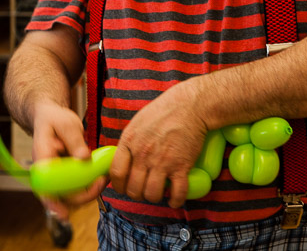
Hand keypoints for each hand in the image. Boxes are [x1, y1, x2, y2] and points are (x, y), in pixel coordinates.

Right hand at [32, 101, 107, 219]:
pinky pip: (77, 187)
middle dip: (84, 194)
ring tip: (105, 176)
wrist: (50, 118)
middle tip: (102, 180)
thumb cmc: (54, 119)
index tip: (63, 213)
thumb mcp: (65, 123)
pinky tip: (102, 176)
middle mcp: (47, 173)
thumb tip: (84, 158)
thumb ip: (75, 140)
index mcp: (42, 160)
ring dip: (90, 191)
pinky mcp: (66, 176)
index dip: (52, 203)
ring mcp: (56, 176)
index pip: (43, 187)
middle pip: (61, 196)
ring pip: (72, 195)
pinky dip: (91, 184)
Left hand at [109, 80, 208, 207]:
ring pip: (152, 194)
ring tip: (159, 191)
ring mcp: (162, 161)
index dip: (119, 186)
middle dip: (137, 194)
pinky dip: (176, 200)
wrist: (189, 106)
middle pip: (133, 189)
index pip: (116, 173)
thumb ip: (128, 143)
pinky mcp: (181, 166)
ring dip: (155, 197)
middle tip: (144, 190)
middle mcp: (143, 154)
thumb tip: (122, 160)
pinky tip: (175, 198)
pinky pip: (177, 193)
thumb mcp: (137, 123)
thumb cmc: (163, 111)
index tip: (124, 188)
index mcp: (129, 142)